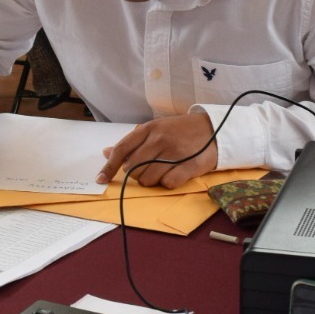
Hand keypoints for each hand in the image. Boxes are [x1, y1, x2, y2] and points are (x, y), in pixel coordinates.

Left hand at [98, 112, 218, 187]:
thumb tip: (105, 152)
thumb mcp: (155, 129)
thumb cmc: (179, 131)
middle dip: (136, 175)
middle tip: (148, 169)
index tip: (100, 180)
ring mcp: (175, 152)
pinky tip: (175, 173)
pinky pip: (168, 184)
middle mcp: (160, 139)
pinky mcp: (190, 165)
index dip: (108, 167)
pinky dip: (168, 183)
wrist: (214, 129)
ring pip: (149, 179)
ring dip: (152, 180)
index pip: (122, 149)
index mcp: (149, 129)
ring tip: (163, 170)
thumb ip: (131, 142)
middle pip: (134, 168)